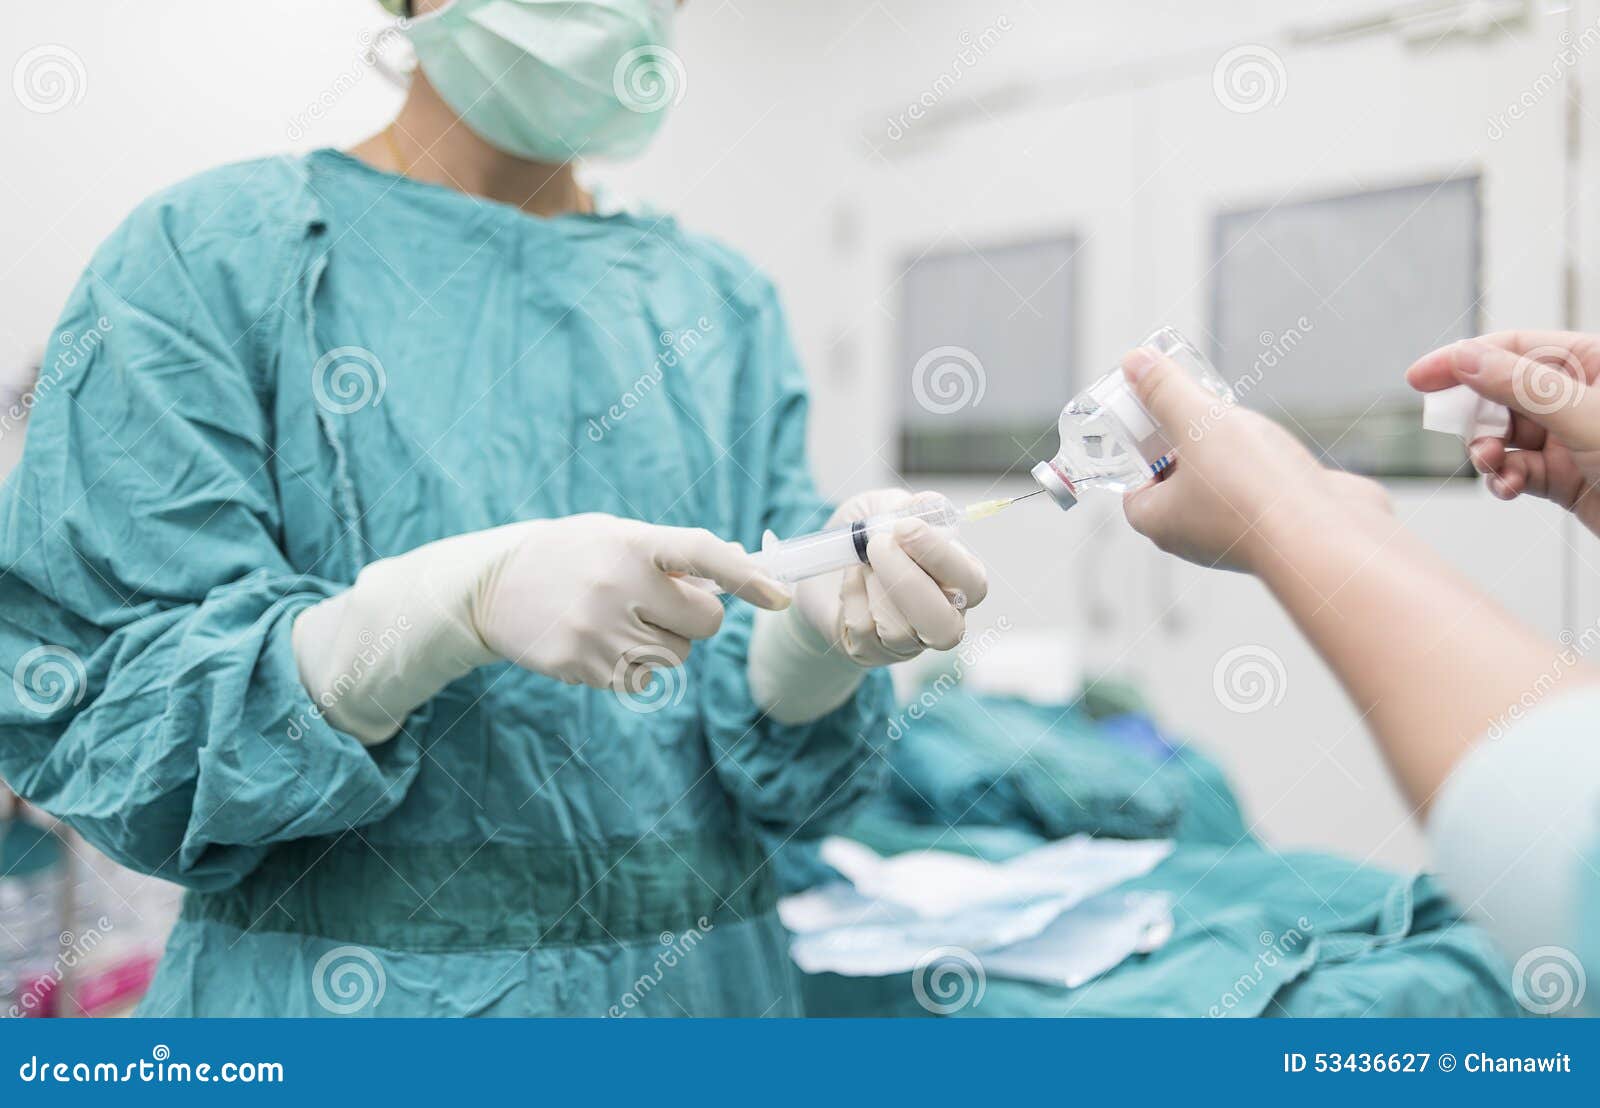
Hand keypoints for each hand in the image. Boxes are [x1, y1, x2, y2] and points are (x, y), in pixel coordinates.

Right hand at [473, 514, 789, 688]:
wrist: (493, 586)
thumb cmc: (572, 555)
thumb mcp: (617, 536)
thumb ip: (675, 553)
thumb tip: (739, 570)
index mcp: (631, 542)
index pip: (701, 554)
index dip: (746, 576)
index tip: (780, 595)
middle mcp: (616, 584)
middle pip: (704, 624)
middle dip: (694, 619)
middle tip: (659, 605)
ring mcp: (597, 629)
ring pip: (675, 658)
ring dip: (661, 645)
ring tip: (617, 621)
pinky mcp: (581, 665)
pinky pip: (641, 680)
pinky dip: (631, 667)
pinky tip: (597, 642)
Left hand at [792, 489, 988, 665]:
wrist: (820, 569)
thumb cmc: (863, 539)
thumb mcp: (880, 510)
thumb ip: (905, 507)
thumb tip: (930, 502)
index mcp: (959, 580)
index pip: (972, 583)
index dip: (942, 558)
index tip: (905, 527)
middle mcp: (941, 617)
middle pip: (945, 626)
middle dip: (908, 583)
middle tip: (877, 544)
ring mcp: (907, 642)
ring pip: (899, 631)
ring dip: (874, 586)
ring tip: (862, 560)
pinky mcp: (872, 652)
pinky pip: (864, 629)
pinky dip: (851, 595)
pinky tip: (850, 579)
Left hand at [1119, 347, 1389, 571]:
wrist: (1328, 535)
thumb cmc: (1252, 488)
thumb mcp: (1197, 421)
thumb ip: (1165, 392)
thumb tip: (1134, 362)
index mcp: (1160, 521)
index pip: (1135, 491)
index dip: (1140, 456)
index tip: (1153, 422)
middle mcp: (1194, 537)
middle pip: (1177, 486)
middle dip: (1185, 448)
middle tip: (1194, 412)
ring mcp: (1239, 536)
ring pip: (1221, 488)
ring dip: (1227, 457)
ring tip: (1235, 423)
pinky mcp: (1280, 530)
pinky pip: (1261, 497)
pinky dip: (1263, 471)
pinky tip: (1274, 448)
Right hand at [1406, 331, 1599, 535]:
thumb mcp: (1588, 417)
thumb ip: (1523, 387)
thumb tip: (1466, 359)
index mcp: (1594, 361)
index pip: (1515, 347)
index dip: (1465, 359)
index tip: (1421, 377)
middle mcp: (1578, 396)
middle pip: (1500, 392)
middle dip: (1477, 416)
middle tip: (1462, 436)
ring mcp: (1570, 437)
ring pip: (1504, 435)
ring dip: (1488, 453)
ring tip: (1492, 467)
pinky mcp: (1565, 477)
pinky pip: (1516, 470)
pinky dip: (1503, 479)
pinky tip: (1506, 487)